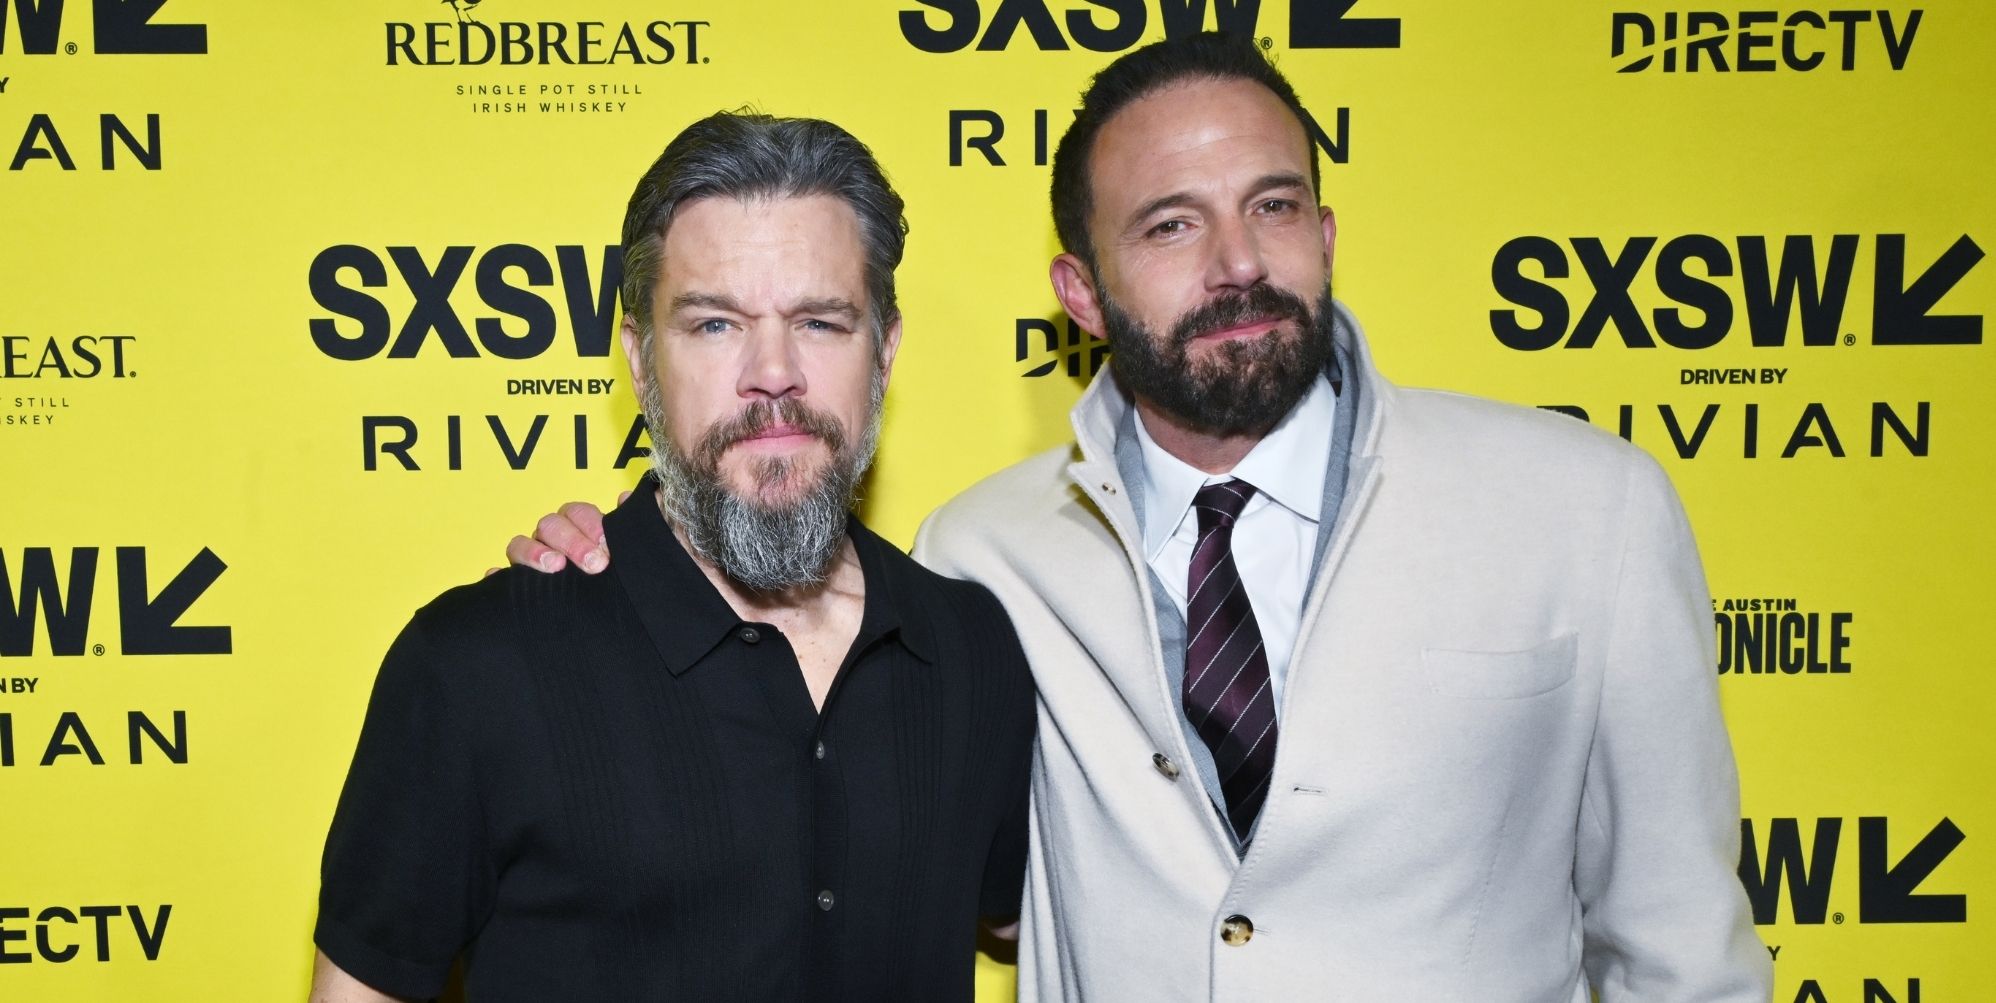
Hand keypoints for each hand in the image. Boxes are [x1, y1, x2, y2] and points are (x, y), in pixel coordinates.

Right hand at [495, 493, 626, 574]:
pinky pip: (496, 578)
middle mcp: (550, 540)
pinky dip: (495, 576)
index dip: (591, 524)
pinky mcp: (513, 586)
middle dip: (572, 542)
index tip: (606, 544)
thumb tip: (626, 499)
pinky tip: (497, 578)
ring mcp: (528, 562)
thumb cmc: (610, 574)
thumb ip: (626, 527)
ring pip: (519, 545)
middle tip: (594, 563)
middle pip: (550, 525)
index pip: (577, 512)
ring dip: (533, 552)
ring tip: (555, 567)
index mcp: (576, 527)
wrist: (600, 615)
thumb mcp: (624, 553)